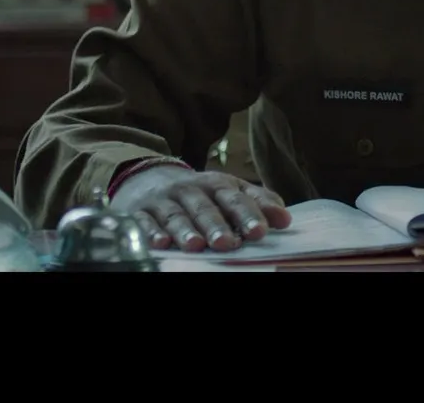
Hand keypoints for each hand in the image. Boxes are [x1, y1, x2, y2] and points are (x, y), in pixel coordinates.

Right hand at [113, 166, 292, 251]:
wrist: (149, 177)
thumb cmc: (200, 192)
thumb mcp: (229, 190)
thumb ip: (258, 202)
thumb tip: (284, 219)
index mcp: (217, 184)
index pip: (235, 198)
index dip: (248, 214)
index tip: (260, 231)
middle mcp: (191, 190)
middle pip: (205, 207)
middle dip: (217, 225)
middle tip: (228, 243)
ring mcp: (164, 200)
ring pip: (176, 215)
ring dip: (186, 230)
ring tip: (196, 245)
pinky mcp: (140, 211)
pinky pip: (144, 221)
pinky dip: (151, 231)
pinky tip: (160, 243)